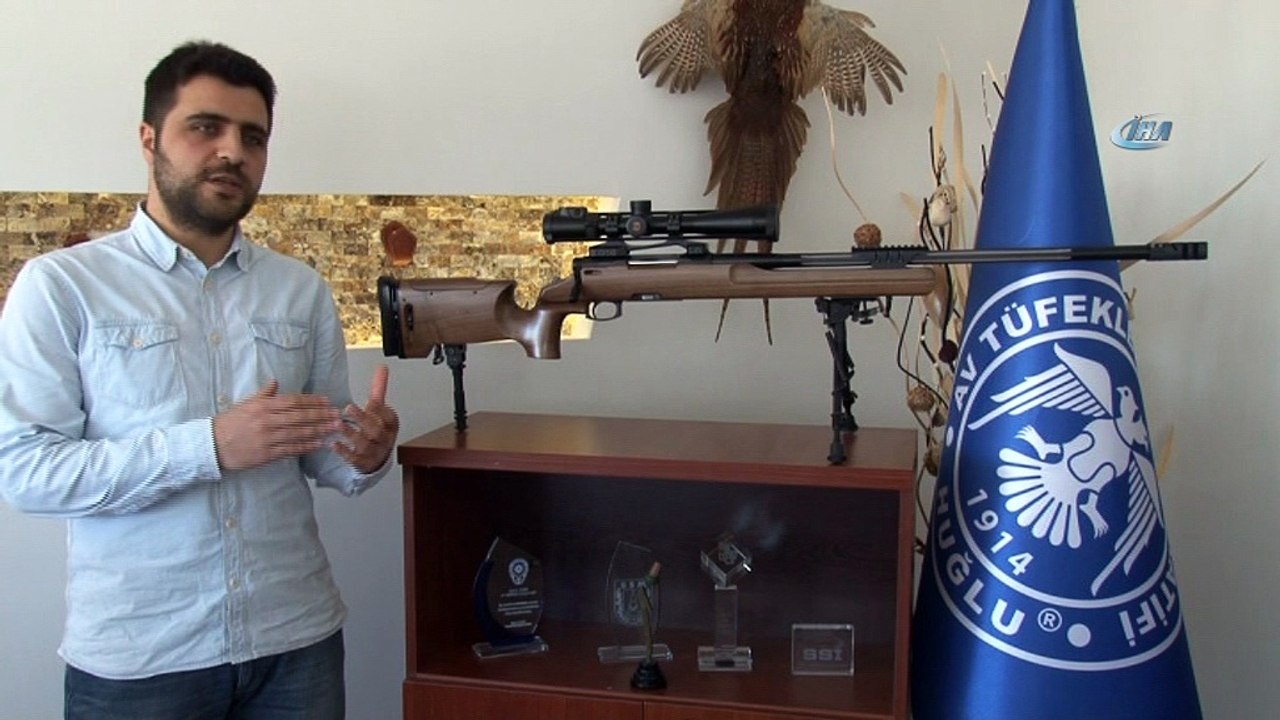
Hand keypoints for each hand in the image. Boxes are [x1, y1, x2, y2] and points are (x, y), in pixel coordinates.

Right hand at [213, 380, 341, 471]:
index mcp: (262, 406)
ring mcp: (266, 438)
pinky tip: (318, 443)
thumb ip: (263, 394)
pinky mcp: (265, 454)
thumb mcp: (245, 404)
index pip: (292, 401)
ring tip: (333, 428)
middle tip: (337, 415)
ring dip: (318, 430)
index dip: (311, 401)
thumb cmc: (228, 423)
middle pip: (299, 416)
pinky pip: (290, 449)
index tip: (327, 401)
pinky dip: (305, 446)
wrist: (210, 445)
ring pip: (298, 433)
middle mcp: (266, 421)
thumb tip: (275, 381)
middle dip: (320, 415)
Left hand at [333, 364, 399, 473]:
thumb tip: (382, 367)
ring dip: (351, 434)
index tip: (369, 402)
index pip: (388, 417)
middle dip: (363, 419)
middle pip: (376, 430)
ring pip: (365, 444)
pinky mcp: (364, 463)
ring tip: (338, 425)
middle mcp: (385, 439)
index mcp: (390, 424)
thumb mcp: (380, 410)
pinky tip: (333, 444)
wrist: (378, 458)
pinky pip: (355, 459)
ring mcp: (375, 452)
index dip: (379, 410)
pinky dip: (344, 452)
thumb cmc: (377, 430)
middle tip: (348, 409)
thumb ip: (379, 389)